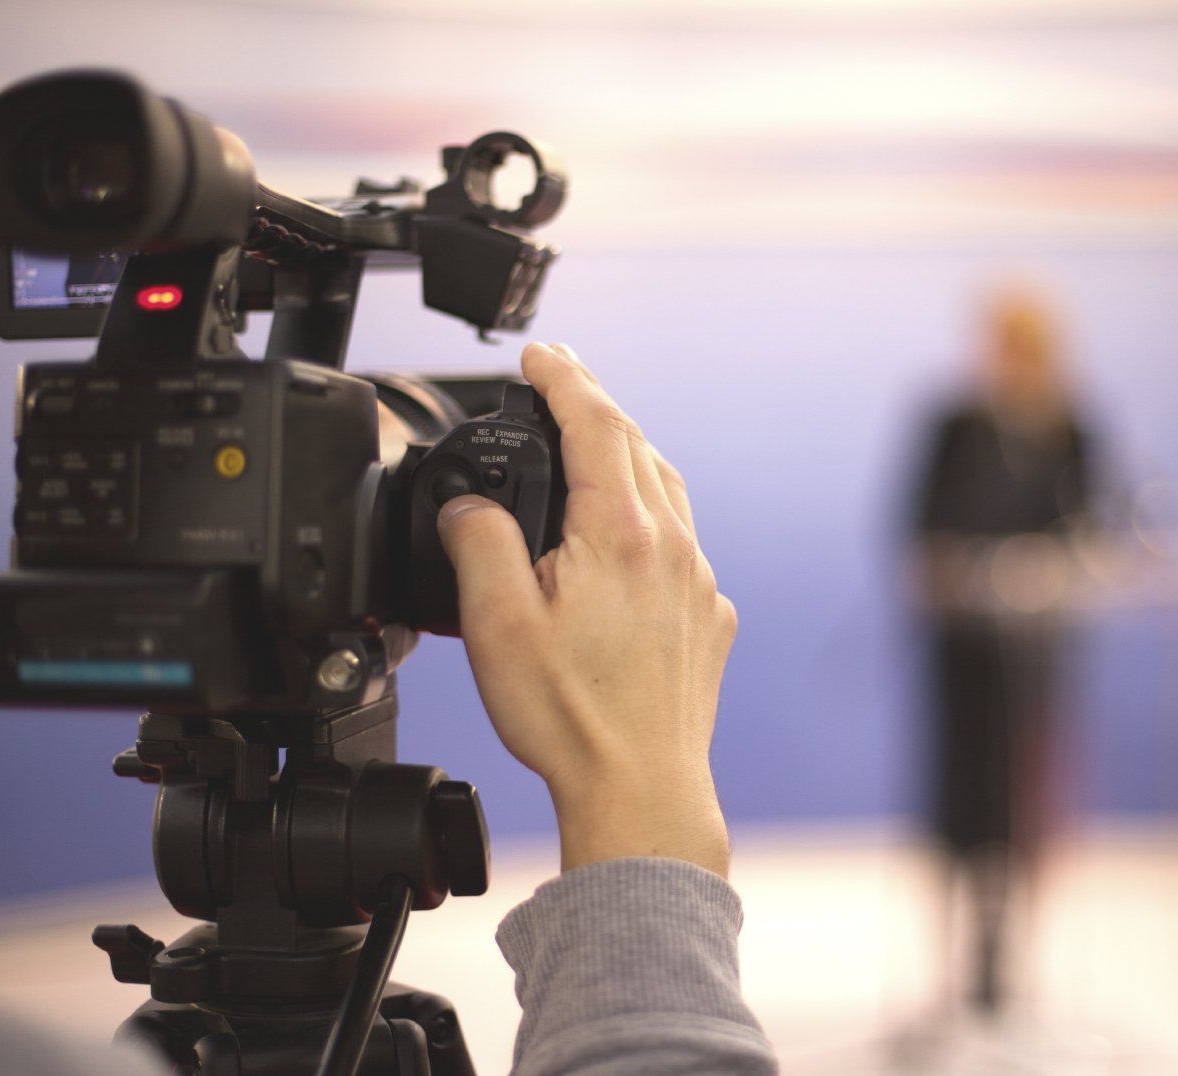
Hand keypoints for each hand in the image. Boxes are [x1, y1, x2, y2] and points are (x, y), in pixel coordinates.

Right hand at [437, 342, 736, 875]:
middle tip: (560, 377)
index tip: (540, 353)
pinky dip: (652, 514)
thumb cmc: (570, 715)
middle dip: (595, 404)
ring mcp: (698, 582)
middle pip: (636, 446)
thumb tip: (469, 505)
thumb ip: (480, 541)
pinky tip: (628, 535)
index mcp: (621, 533)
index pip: (594, 424)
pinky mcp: (707, 618)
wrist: (639, 787)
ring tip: (595, 442)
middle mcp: (672, 546)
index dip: (563, 378)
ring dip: (629, 455)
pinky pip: (681, 542)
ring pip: (666, 490)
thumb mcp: (496, 621)